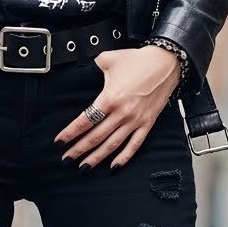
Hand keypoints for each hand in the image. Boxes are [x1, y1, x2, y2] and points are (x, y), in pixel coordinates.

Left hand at [54, 46, 181, 169]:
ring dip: (96, 158)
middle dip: (79, 150)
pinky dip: (124, 157)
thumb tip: (85, 71)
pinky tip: (114, 166)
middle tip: (67, 159)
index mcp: (110, 98)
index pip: (85, 121)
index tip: (60, 141)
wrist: (167, 63)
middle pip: (96, 137)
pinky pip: (134, 145)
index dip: (71, 133)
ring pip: (112, 145)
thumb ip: (93, 67)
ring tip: (84, 167)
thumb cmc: (139, 61)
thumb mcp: (109, 59)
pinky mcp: (147, 123)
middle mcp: (122, 113)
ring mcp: (135, 120)